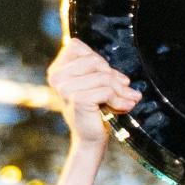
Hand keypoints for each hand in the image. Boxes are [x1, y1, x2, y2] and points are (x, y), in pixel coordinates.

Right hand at [47, 37, 139, 154]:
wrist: (90, 138)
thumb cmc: (94, 110)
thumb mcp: (94, 84)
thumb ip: (100, 71)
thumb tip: (124, 78)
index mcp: (56, 70)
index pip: (76, 46)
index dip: (96, 59)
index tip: (108, 75)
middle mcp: (57, 78)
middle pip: (93, 60)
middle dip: (113, 75)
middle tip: (125, 88)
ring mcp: (65, 89)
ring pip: (103, 76)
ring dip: (120, 89)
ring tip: (128, 99)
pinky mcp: (78, 99)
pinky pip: (106, 90)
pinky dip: (119, 99)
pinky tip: (124, 107)